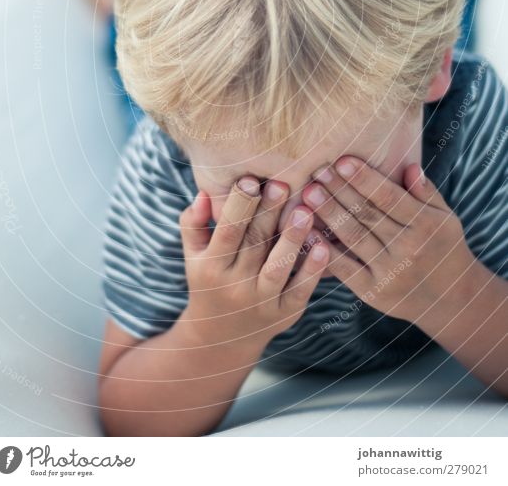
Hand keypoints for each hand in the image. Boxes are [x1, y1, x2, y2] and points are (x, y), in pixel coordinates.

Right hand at [179, 176, 329, 350]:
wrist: (221, 338)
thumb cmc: (208, 281)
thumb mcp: (193, 254)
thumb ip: (193, 222)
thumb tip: (204, 192)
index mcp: (211, 267)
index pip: (227, 232)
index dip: (239, 205)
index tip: (251, 179)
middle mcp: (235, 286)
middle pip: (254, 244)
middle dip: (269, 212)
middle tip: (283, 182)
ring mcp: (261, 302)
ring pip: (278, 267)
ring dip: (293, 238)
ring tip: (306, 210)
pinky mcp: (285, 314)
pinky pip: (301, 290)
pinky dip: (313, 269)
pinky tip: (324, 245)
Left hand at [301, 157, 475, 324]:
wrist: (451, 301)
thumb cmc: (443, 248)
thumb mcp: (445, 218)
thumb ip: (426, 192)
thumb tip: (408, 166)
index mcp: (426, 225)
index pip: (390, 197)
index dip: (365, 179)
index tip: (342, 161)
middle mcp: (409, 248)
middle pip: (367, 214)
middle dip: (339, 190)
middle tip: (317, 170)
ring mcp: (390, 272)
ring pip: (354, 236)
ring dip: (328, 213)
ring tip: (308, 194)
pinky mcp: (374, 291)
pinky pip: (345, 268)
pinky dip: (325, 250)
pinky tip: (308, 232)